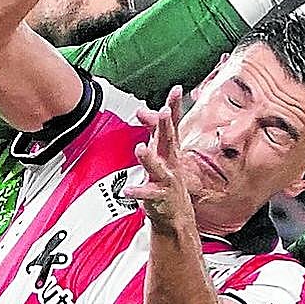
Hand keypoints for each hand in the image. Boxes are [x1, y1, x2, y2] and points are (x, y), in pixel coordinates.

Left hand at [125, 86, 194, 233]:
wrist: (176, 213)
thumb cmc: (166, 178)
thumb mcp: (159, 151)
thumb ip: (151, 129)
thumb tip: (141, 109)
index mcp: (170, 149)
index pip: (173, 124)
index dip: (175, 107)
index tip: (177, 90)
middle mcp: (171, 162)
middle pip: (169, 141)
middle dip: (166, 126)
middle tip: (164, 112)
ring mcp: (167, 180)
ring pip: (158, 168)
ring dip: (149, 158)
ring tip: (140, 149)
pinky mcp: (160, 197)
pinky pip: (148, 194)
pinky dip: (138, 192)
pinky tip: (127, 190)